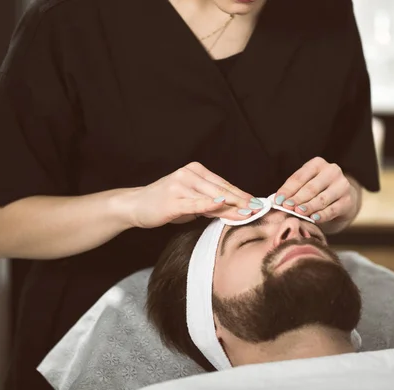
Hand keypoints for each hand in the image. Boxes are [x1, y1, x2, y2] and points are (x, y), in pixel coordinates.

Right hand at [129, 162, 261, 227]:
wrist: (136, 205)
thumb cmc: (166, 203)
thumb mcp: (191, 199)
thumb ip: (210, 202)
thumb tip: (235, 210)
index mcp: (195, 170)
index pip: (224, 184)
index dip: (242, 194)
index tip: (257, 203)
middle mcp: (189, 174)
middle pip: (221, 189)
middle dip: (241, 201)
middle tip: (257, 209)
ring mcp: (180, 186)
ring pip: (212, 197)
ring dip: (231, 207)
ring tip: (246, 214)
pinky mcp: (173, 200)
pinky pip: (195, 203)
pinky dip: (209, 205)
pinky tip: (221, 207)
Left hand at [275, 157, 360, 231]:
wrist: (342, 200)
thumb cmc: (318, 192)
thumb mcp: (305, 186)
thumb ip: (292, 191)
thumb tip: (275, 201)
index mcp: (318, 164)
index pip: (299, 177)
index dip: (287, 189)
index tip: (277, 200)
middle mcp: (332, 171)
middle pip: (310, 188)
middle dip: (297, 199)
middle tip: (286, 207)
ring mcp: (342, 185)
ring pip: (322, 199)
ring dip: (308, 207)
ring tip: (298, 213)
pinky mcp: (348, 201)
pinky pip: (333, 209)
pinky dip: (322, 215)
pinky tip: (313, 219)